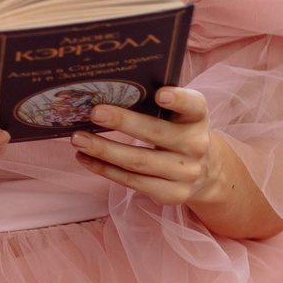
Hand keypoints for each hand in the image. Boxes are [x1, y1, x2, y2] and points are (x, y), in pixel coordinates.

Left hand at [70, 86, 282, 239]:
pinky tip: (85, 158)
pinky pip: (132, 182)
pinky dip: (105, 169)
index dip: (179, 100)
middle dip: (124, 122)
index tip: (160, 94)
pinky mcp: (171, 194)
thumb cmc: (178, 132)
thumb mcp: (178, 116)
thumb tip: (107, 88)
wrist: (204, 173)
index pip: (193, 106)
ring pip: (139, 162)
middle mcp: (196, 145)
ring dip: (104, 150)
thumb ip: (156, 103)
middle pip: (157, 134)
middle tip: (94, 113)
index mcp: (197, 118)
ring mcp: (185, 173)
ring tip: (78, 139)